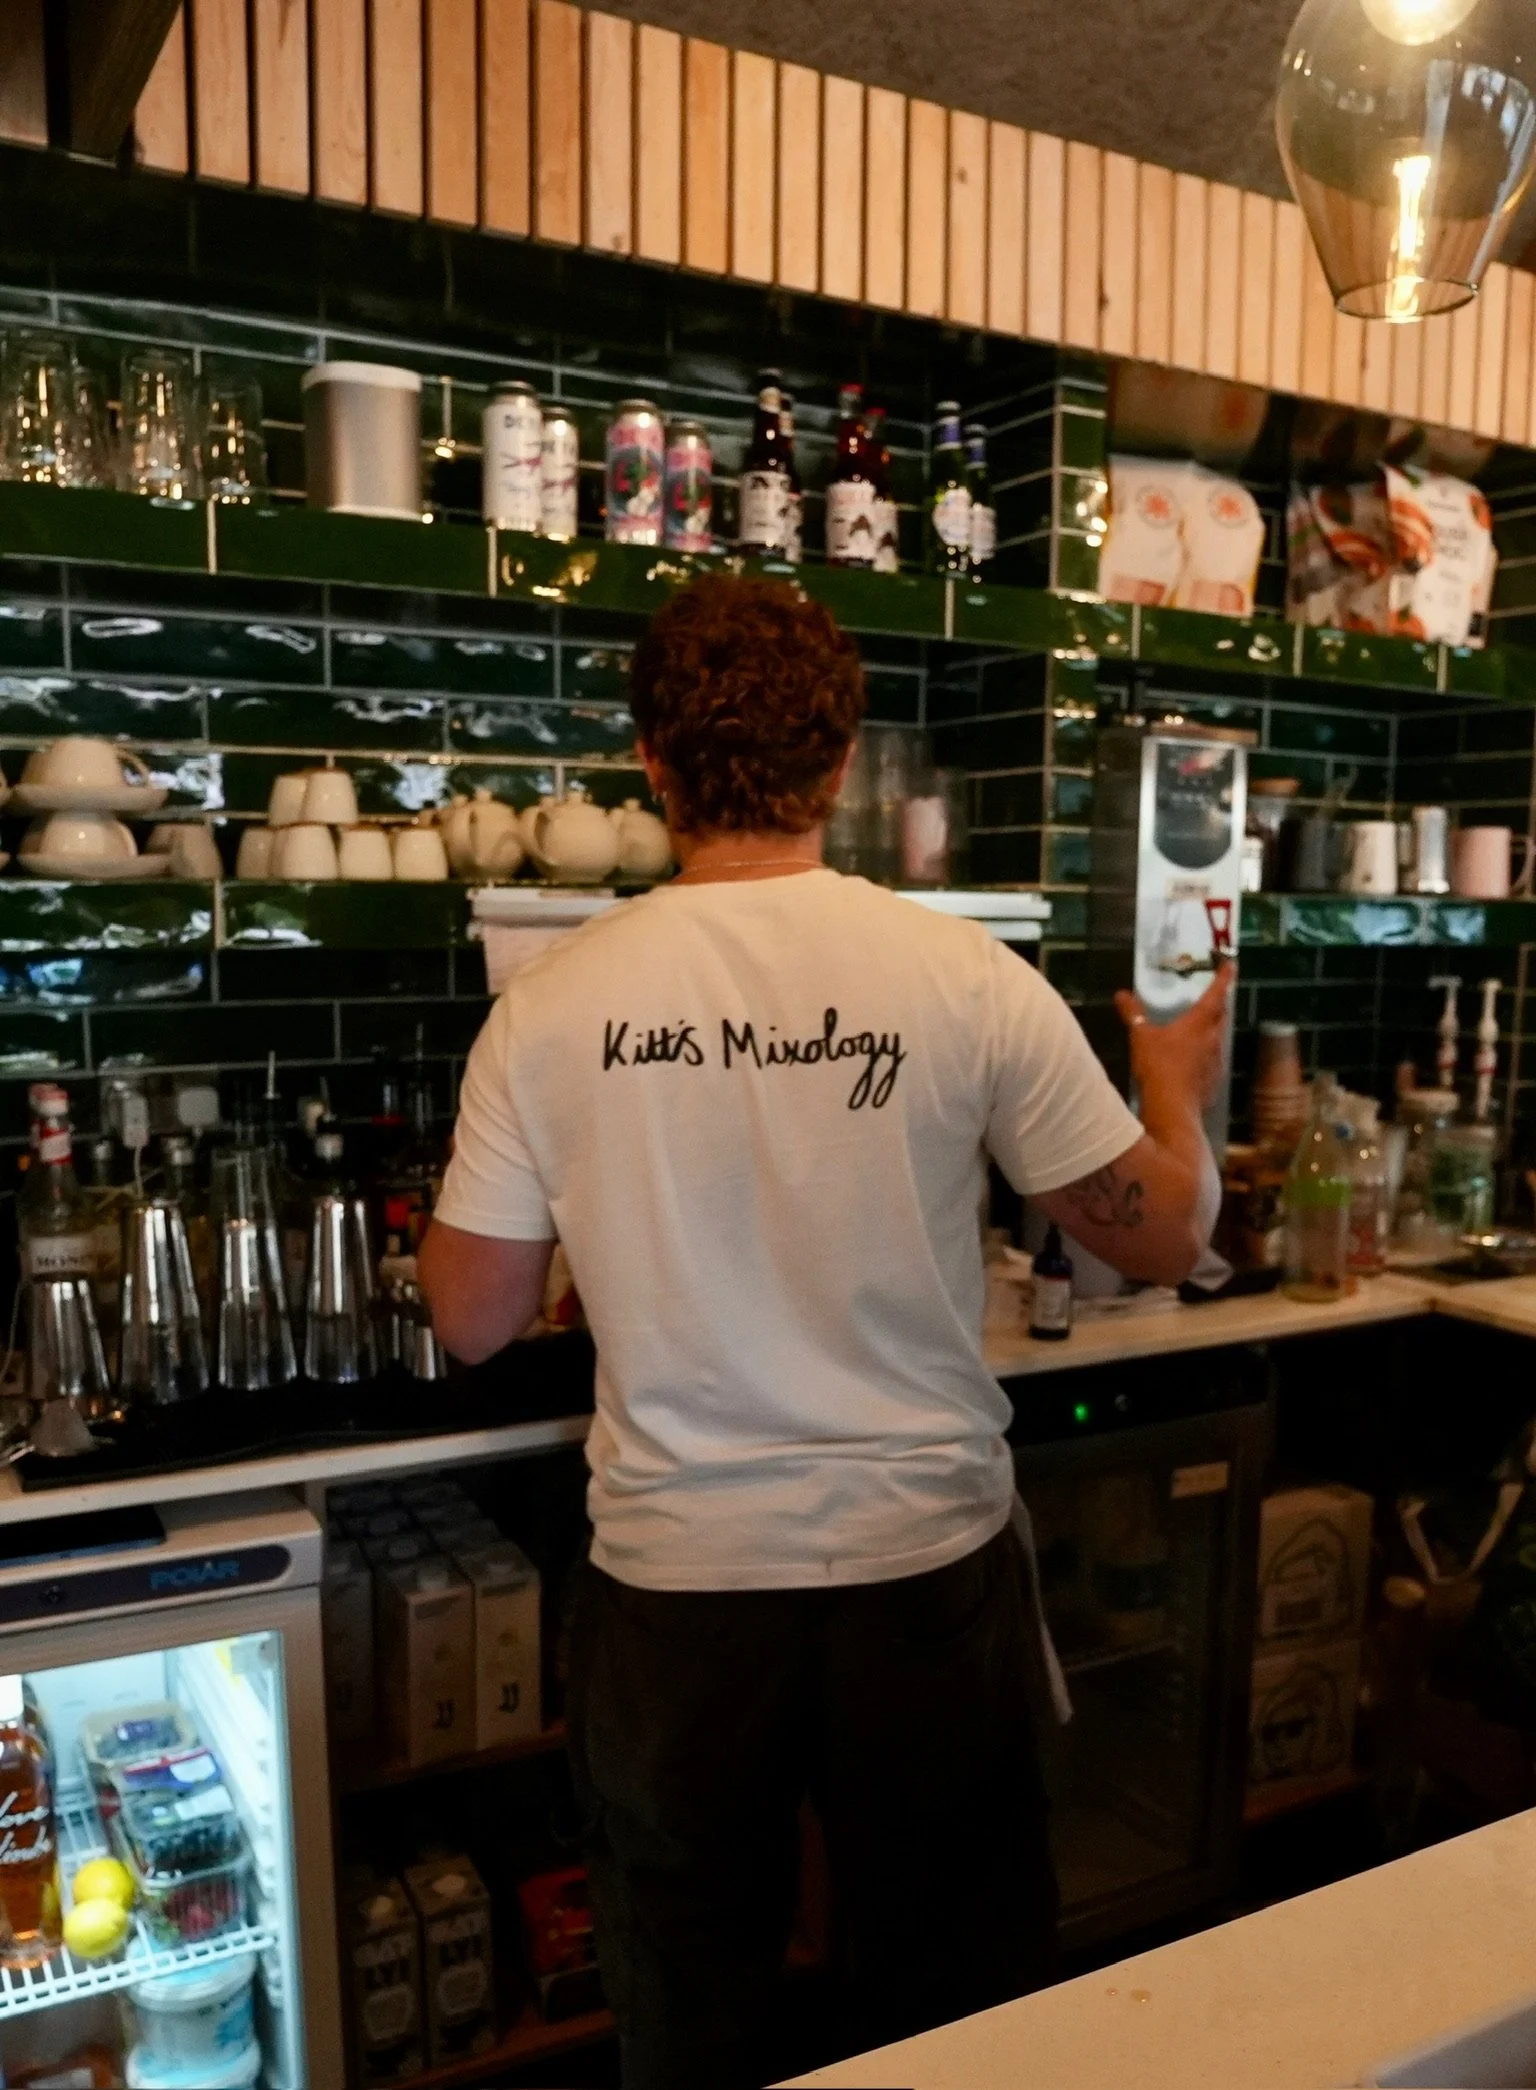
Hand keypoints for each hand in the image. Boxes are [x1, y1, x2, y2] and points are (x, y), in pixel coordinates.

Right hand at [1114, 963, 1233, 1112]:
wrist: (1172, 1108)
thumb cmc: (1158, 1066)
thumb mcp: (1140, 1036)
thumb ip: (1133, 1013)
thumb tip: (1121, 994)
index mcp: (1199, 1022)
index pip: (1216, 993)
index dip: (1224, 977)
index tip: (1231, 963)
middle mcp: (1213, 1038)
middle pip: (1221, 1015)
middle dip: (1218, 1004)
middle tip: (1211, 996)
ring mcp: (1216, 1061)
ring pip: (1217, 1039)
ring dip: (1210, 1031)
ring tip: (1196, 1030)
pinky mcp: (1214, 1080)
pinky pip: (1212, 1062)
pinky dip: (1204, 1056)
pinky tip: (1190, 1062)